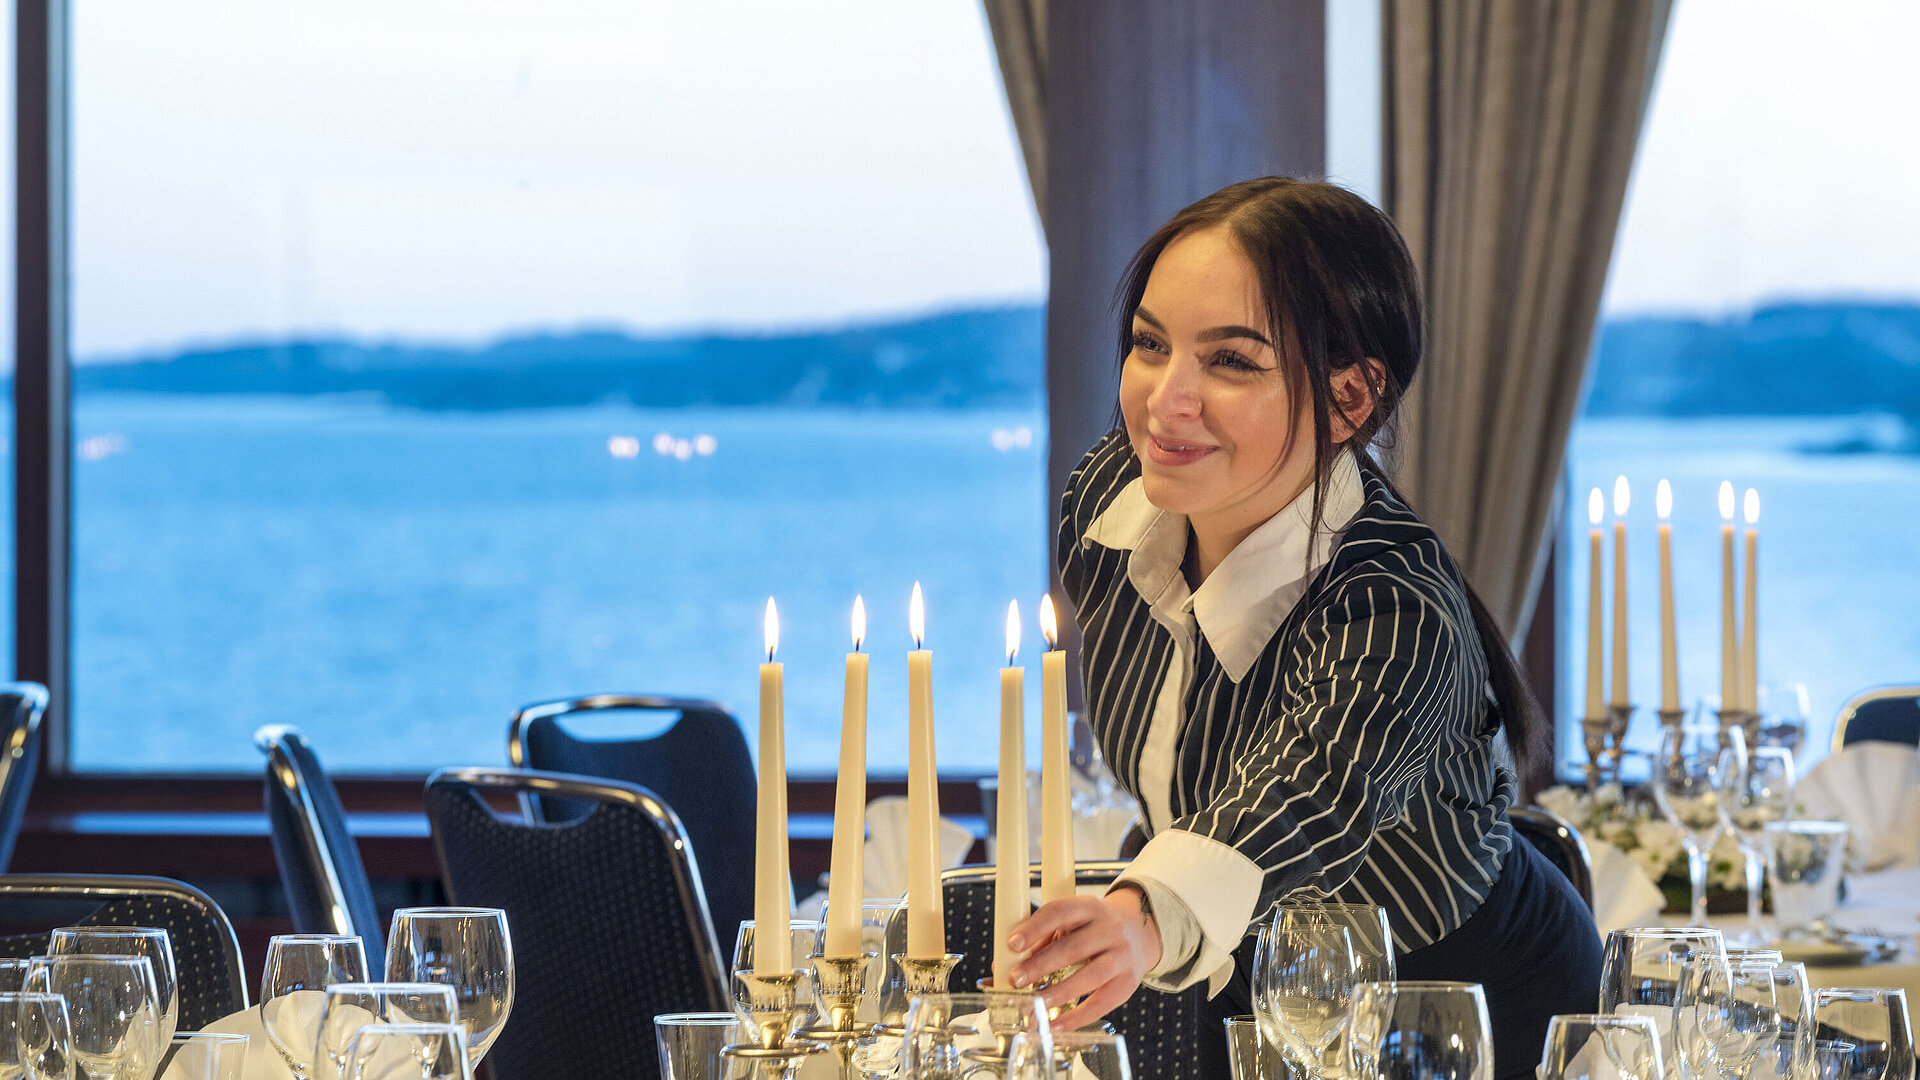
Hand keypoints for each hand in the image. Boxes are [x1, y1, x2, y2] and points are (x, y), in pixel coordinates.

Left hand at [1007, 886, 1162, 1030]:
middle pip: (1074, 947)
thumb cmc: (1092, 929)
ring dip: (1058, 992)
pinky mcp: (1127, 983)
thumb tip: (1001, 966)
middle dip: (1041, 964)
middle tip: (1015, 979)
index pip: (1060, 912)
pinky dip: (1076, 1018)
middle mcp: (1109, 929)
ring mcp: (1122, 956)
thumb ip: (1041, 938)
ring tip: (1033, 1004)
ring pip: (1089, 976)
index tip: (1012, 944)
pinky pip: (1101, 1004)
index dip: (1035, 928)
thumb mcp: (1073, 921)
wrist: (1139, 934)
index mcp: (1089, 907)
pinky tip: (1054, 1024)